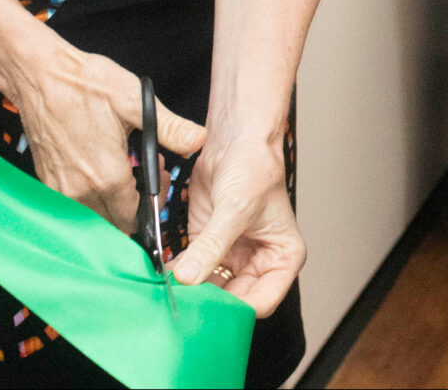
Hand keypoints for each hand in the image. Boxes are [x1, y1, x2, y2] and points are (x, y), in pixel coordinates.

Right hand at [0, 32, 204, 231]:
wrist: (39, 74)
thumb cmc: (85, 84)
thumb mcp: (135, 101)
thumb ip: (170, 128)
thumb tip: (198, 140)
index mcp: (107, 177)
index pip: (135, 220)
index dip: (151, 206)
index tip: (156, 180)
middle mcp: (81, 191)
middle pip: (114, 225)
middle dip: (133, 208)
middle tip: (140, 175)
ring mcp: (60, 189)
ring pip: (93, 217)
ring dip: (110, 204)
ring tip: (120, 170)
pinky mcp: (46, 181)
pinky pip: (73, 205)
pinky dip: (89, 196)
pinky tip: (97, 167)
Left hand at [175, 135, 302, 314]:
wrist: (235, 139)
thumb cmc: (255, 166)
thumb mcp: (235, 209)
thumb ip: (212, 246)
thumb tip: (189, 277)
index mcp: (283, 258)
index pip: (261, 302)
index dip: (235, 308)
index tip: (206, 307)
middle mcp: (260, 261)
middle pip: (234, 298)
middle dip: (209, 300)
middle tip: (182, 303)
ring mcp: (233, 254)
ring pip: (211, 286)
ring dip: (191, 288)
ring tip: (170, 291)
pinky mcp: (209, 243)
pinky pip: (194, 267)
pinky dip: (179, 272)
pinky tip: (165, 274)